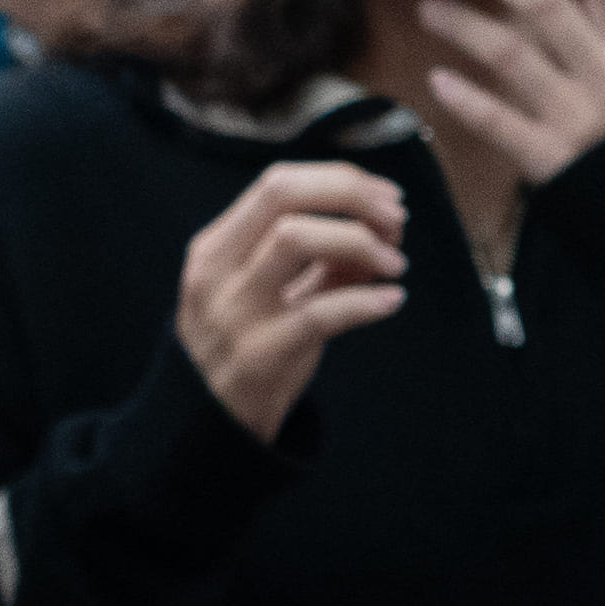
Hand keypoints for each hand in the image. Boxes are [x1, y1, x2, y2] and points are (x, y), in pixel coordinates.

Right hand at [174, 158, 409, 435]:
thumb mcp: (268, 293)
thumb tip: (383, 228)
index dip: (342, 181)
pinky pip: (321, 313)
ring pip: (295, 238)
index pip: (278, 182)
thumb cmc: (247, 348)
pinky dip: (366, 301)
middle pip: (283, 194)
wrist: (208, 425)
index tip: (386, 199)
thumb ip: (321, 259)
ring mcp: (234, 311)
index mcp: (217, 246)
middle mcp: (217, 270)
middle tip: (396, 221)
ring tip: (395, 265)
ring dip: (359, 242)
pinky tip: (391, 301)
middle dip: (351, 196)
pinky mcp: (259, 354)